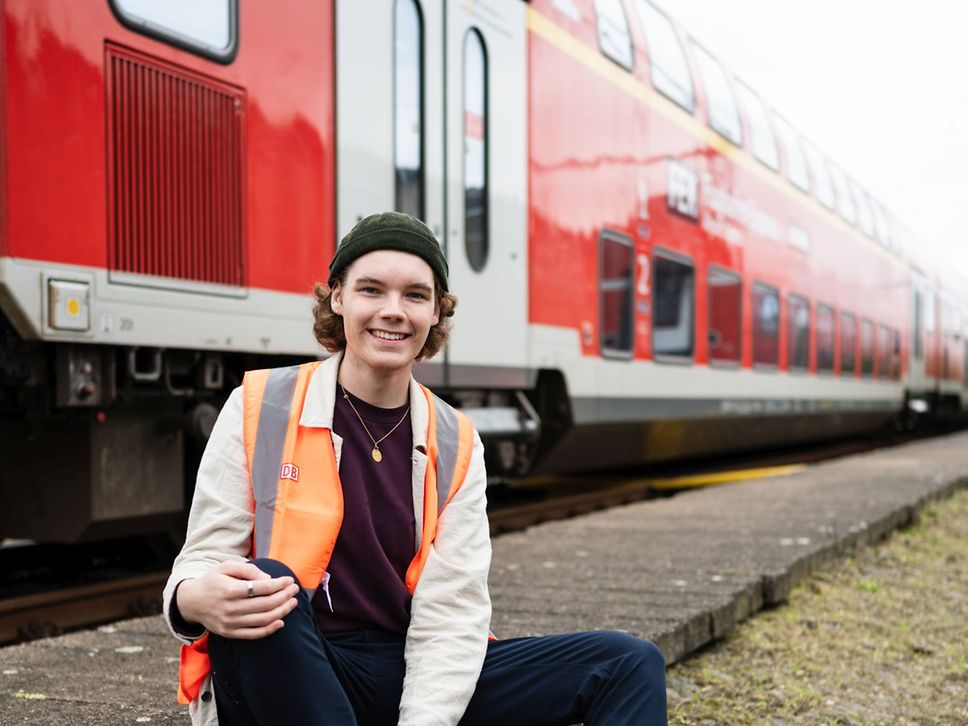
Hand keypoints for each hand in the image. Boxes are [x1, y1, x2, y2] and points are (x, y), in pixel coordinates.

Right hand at [175, 561, 299, 639]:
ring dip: (282, 612)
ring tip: (292, 603)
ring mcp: (229, 623)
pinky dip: (269, 630)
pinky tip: (281, 621)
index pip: (262, 588)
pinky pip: (253, 634)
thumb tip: (269, 579)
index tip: (289, 580)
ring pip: (263, 620)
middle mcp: (230, 608)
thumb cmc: (213, 580)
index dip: (280, 584)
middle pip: (266, 605)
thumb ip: (248, 569)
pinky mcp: (229, 633)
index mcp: (229, 590)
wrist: (192, 602)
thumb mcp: (227, 567)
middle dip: (285, 596)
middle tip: (295, 590)